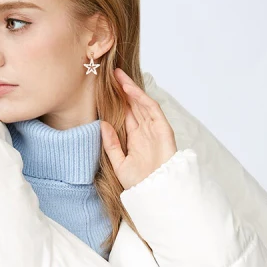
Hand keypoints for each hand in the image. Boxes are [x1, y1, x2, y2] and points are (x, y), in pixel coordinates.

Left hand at [100, 67, 177, 189]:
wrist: (154, 193)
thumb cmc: (139, 183)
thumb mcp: (119, 163)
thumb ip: (111, 144)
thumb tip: (102, 124)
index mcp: (135, 139)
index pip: (126, 114)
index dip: (117, 101)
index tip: (105, 89)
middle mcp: (145, 131)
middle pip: (134, 105)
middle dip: (123, 90)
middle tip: (111, 74)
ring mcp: (155, 129)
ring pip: (142, 104)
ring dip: (131, 89)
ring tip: (118, 76)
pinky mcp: (163, 128)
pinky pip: (152, 109)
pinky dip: (141, 98)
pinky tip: (130, 89)